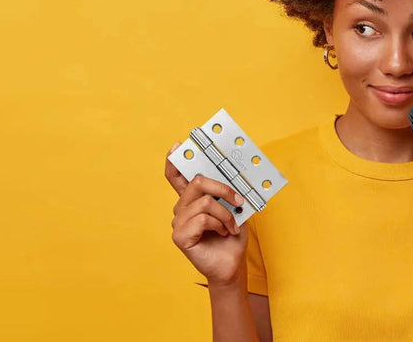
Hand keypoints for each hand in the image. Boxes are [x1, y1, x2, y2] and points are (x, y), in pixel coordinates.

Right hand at [167, 149, 248, 285]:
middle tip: (238, 200)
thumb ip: (229, 194)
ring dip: (225, 214)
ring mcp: (178, 222)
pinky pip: (202, 218)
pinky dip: (219, 225)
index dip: (174, 161)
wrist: (231, 266)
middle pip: (197, 182)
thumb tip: (236, 176)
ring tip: (231, 227)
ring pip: (204, 202)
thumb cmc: (231, 238)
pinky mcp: (179, 235)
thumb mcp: (234, 210)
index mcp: (191, 200)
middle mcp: (181, 208)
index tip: (178, 146)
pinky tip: (223, 233)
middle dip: (222, 188)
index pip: (176, 177)